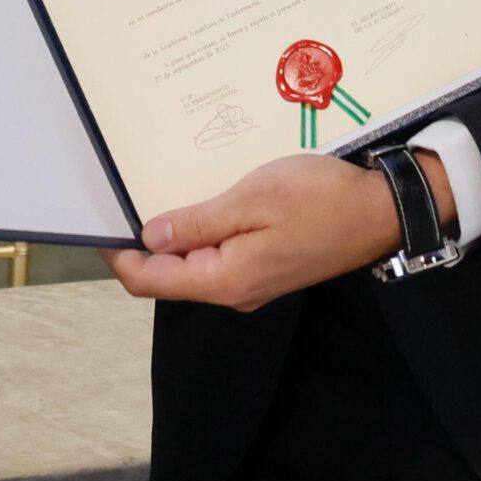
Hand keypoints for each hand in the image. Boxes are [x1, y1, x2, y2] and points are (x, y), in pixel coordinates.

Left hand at [102, 154, 408, 312]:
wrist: (383, 210)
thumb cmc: (322, 200)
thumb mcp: (252, 200)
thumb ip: (197, 223)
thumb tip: (149, 237)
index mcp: (224, 280)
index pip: (150, 280)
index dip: (117, 255)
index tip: (97, 223)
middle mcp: (234, 290)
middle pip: (168, 274)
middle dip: (142, 240)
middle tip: (123, 195)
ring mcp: (252, 280)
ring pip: (193, 262)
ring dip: (173, 232)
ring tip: (158, 190)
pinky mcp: (267, 265)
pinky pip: (219, 253)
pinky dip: (201, 230)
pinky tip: (200, 201)